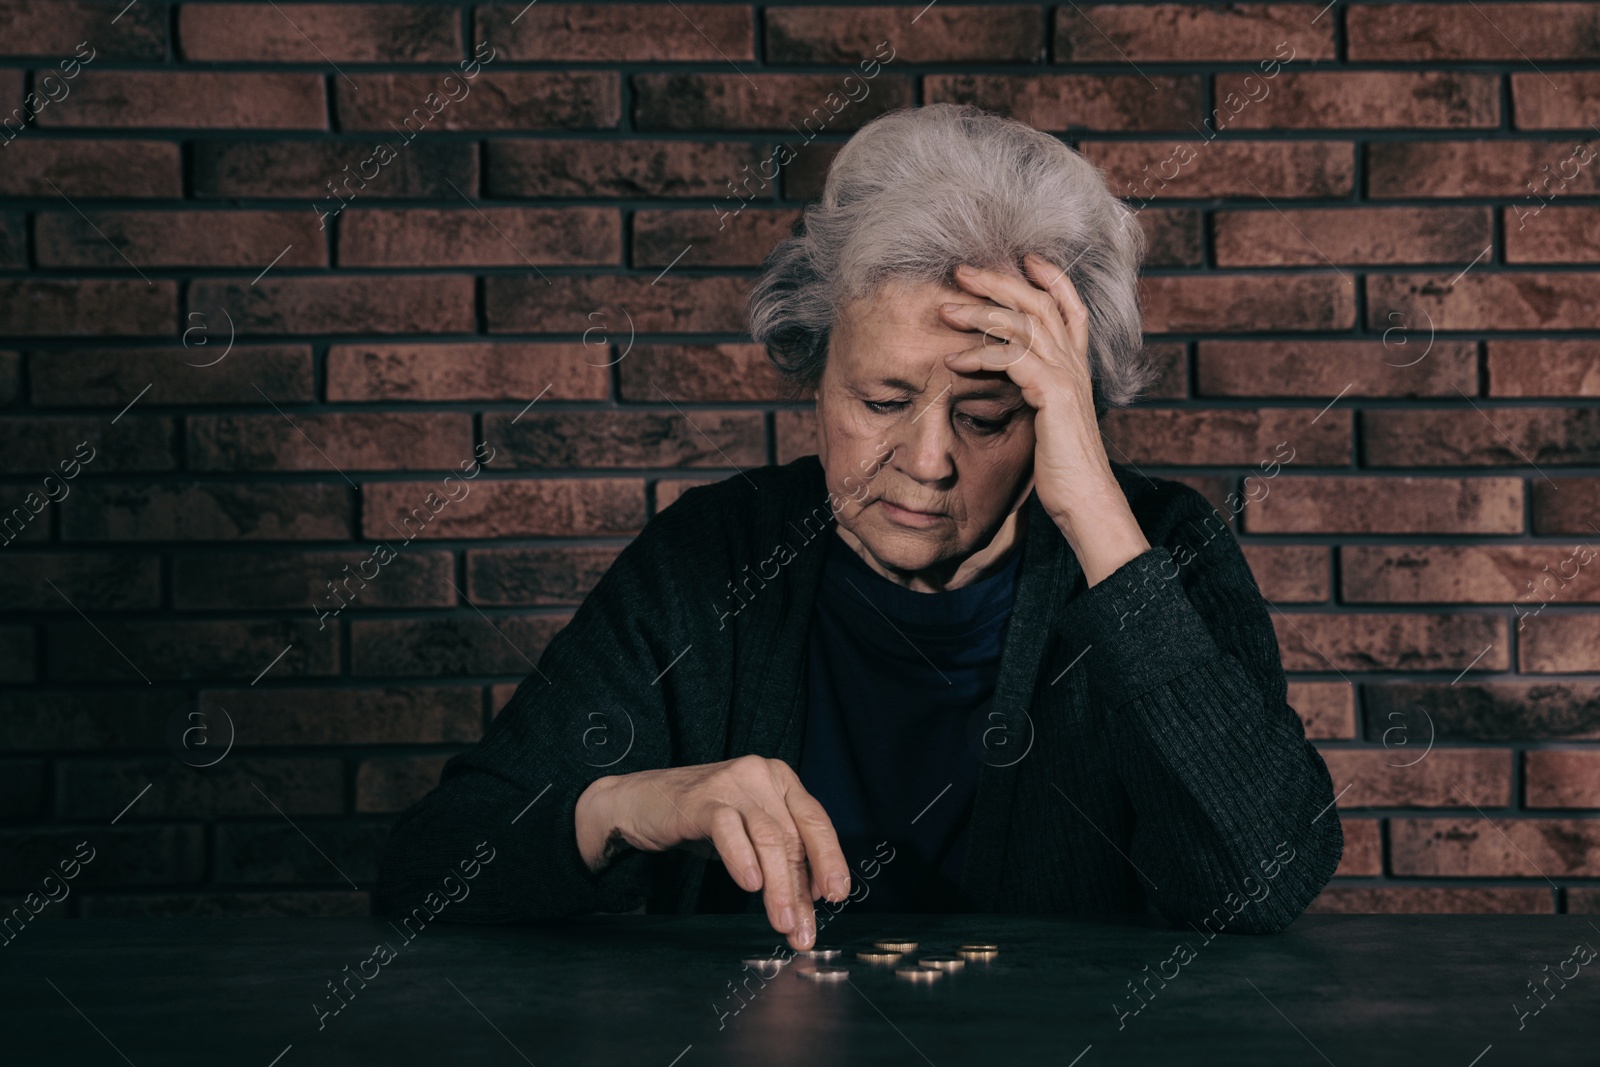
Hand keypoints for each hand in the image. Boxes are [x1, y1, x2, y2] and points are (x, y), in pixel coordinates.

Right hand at [574, 756, 848, 950]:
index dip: (830, 859)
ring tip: (783, 921)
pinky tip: (750, 885)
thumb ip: (779, 856)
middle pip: (793, 836)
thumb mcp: (748, 834)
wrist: (640, 802)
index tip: (837, 895)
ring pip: (768, 838)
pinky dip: (743, 859)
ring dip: (779, 886)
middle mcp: (762, 775)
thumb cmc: (701, 818)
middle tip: (804, 929)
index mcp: (781, 780)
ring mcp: (732, 784)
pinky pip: (730, 830)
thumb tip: (810, 901)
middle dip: (801, 889)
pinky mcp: (703, 799)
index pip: (816, 821)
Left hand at [939, 253, 1149, 584]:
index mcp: (1076, 367)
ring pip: (1024, 323)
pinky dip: (981, 353)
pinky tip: (953, 359)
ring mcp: (1067, 377)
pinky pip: (1013, 358)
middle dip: (1000, 281)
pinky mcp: (1054, 394)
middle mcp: (1075, 364)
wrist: (1086, 500)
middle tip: (961, 270)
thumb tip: (1012, 381)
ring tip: (946, 309)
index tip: (1023, 258)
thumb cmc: (1062, 468)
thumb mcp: (1049, 421)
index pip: (1069, 306)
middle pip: (1040, 302)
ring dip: (980, 311)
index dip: (1050, 278)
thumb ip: (1036, 393)